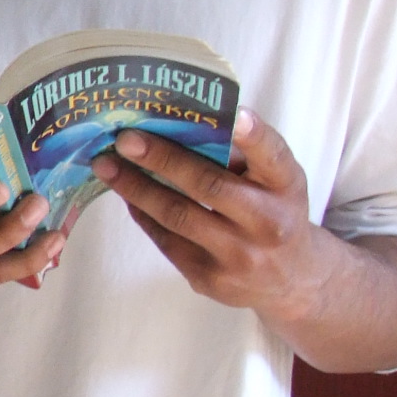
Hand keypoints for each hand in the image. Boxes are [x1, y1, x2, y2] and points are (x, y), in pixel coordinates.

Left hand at [93, 110, 325, 318]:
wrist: (291, 281)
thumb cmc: (275, 212)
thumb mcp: (276, 182)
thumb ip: (241, 155)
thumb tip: (178, 124)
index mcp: (286, 187)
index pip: (273, 156)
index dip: (254, 135)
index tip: (235, 115)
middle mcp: (268, 223)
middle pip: (209, 186)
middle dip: (162, 159)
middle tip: (125, 139)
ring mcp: (238, 256)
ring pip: (177, 216)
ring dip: (135, 187)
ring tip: (106, 164)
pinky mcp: (209, 279)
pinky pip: (166, 240)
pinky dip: (142, 212)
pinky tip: (125, 192)